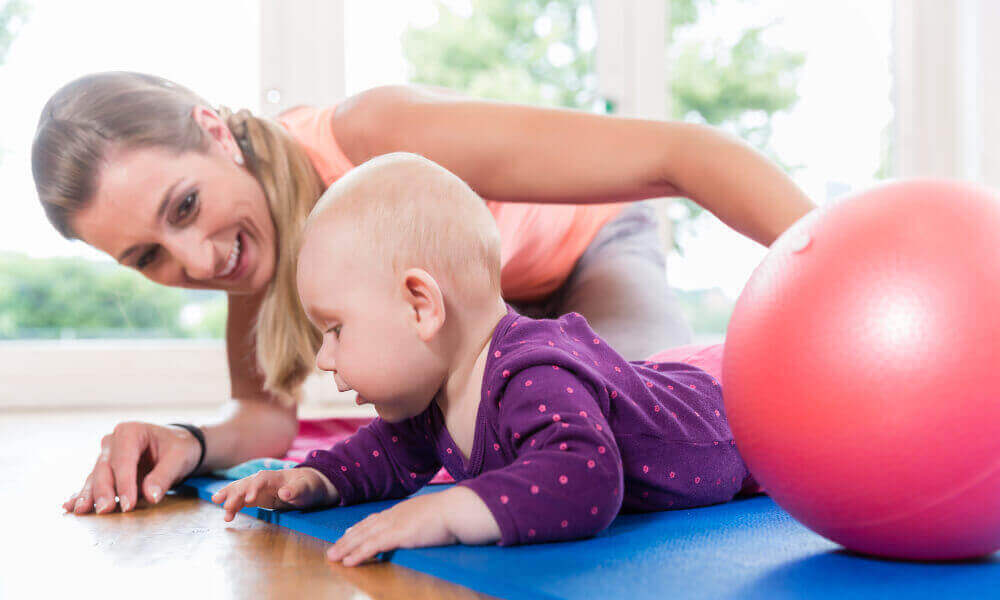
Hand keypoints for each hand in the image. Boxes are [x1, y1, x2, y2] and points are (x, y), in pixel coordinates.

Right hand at [62, 422, 200, 514]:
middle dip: (104, 491)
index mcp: (131, 432)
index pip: (124, 460)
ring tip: (81, 511)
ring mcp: (107, 455)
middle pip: (105, 468)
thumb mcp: (178, 459)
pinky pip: (92, 483)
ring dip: (89, 495)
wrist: (177, 446)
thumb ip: (164, 476)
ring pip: (96, 477)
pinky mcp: (105, 470)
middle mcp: (113, 441)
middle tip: (105, 510)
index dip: (125, 483)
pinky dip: (82, 495)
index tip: (128, 504)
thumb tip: (151, 496)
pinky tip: (70, 506)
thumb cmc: (178, 448)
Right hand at [211, 467, 337, 521]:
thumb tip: (285, 493)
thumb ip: (296, 490)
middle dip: (236, 493)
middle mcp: (264, 481)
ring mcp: (259, 489)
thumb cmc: (310, 486)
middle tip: (226, 506)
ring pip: (241, 489)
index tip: (248, 499)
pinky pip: (243, 500)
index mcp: (276, 476)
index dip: (254, 487)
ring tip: (217, 503)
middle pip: (247, 483)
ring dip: (230, 496)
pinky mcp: (257, 497)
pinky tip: (227, 515)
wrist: (310, 486)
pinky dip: (234, 506)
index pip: (261, 479)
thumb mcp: (307, 489)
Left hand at [326, 487, 499, 565]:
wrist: (458, 509)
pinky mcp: (398, 535)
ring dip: (346, 547)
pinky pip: (372, 546)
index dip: (361, 526)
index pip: (376, 519)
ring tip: (333, 557)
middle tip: (334, 548)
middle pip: (364, 527)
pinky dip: (358, 554)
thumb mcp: (434, 514)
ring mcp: (395, 524)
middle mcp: (395, 515)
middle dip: (347, 539)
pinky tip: (348, 562)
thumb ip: (424, 520)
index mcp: (404, 510)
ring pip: (363, 537)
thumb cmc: (453, 513)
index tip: (349, 531)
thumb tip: (426, 525)